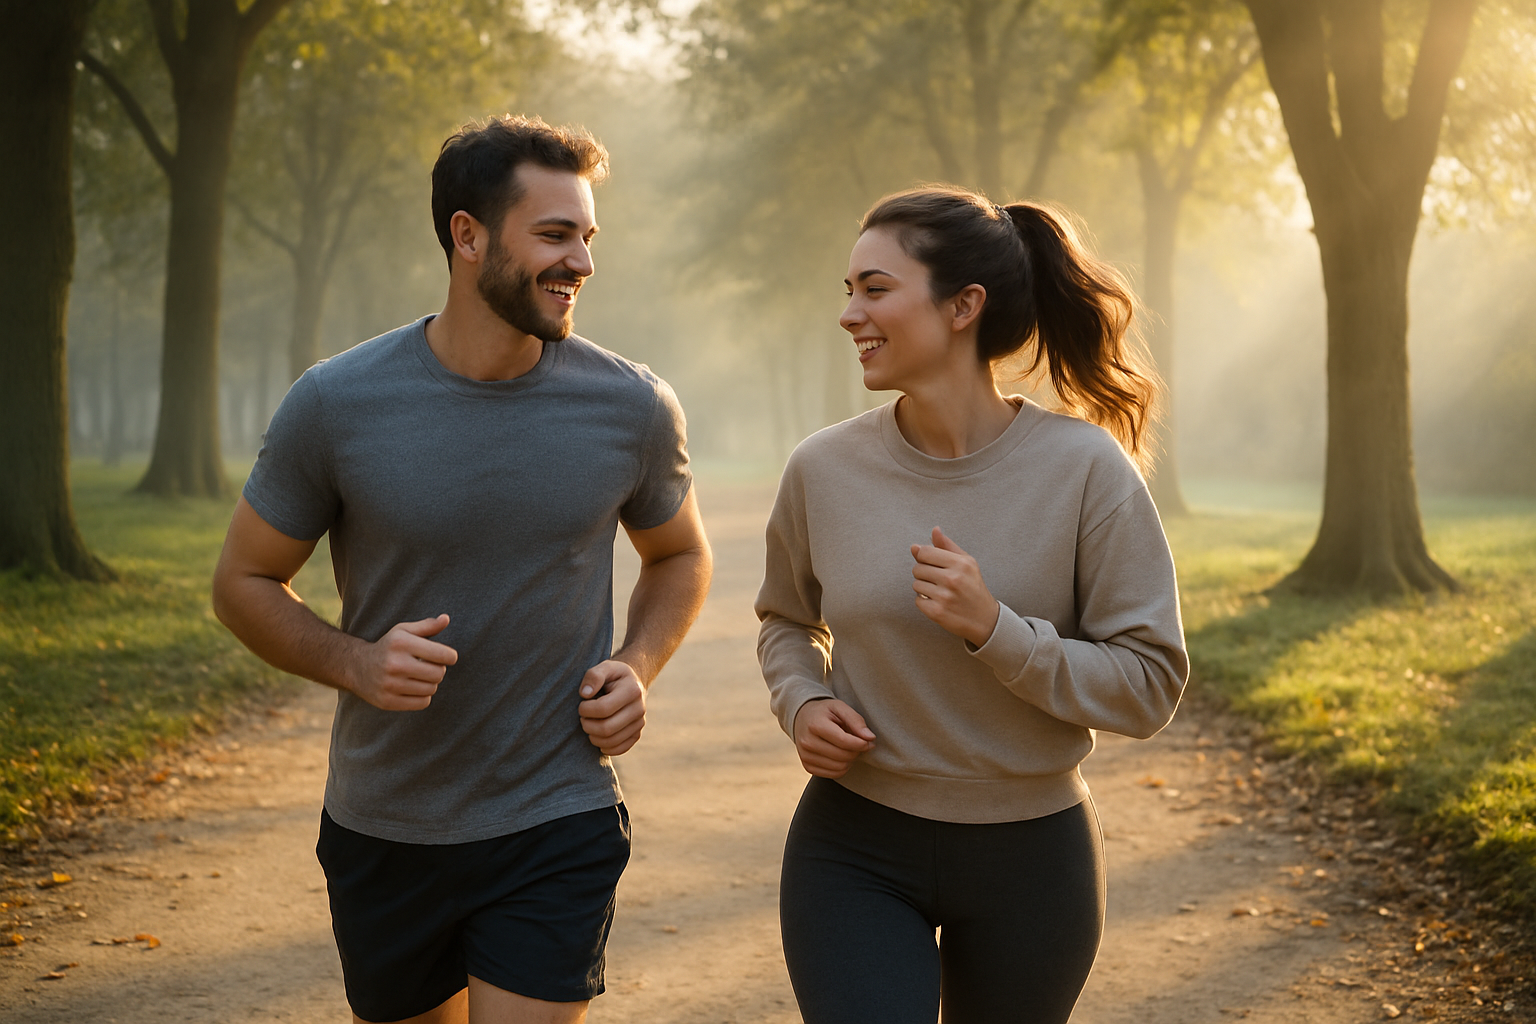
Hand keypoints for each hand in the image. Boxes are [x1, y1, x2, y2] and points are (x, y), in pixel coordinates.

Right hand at [350, 614, 457, 710]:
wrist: (356, 667)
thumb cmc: (388, 647)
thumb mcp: (403, 631)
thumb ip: (427, 626)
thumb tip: (446, 618)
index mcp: (401, 643)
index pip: (443, 655)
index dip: (450, 656)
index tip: (446, 656)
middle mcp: (395, 664)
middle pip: (439, 674)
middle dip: (438, 670)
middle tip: (429, 666)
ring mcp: (390, 685)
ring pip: (432, 689)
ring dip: (430, 683)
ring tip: (419, 676)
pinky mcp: (388, 701)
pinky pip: (423, 703)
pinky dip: (423, 696)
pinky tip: (413, 688)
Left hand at [578, 660, 646, 755]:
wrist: (632, 683)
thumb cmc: (613, 676)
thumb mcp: (605, 667)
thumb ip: (594, 675)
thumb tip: (585, 694)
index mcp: (632, 690)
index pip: (603, 708)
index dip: (586, 710)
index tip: (581, 704)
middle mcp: (639, 708)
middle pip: (607, 728)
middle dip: (587, 726)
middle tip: (583, 718)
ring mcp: (640, 723)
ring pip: (612, 741)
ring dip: (593, 737)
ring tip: (589, 726)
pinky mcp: (637, 734)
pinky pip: (620, 749)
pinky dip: (606, 748)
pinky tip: (598, 738)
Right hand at [792, 698, 875, 778]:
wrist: (802, 718)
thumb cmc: (824, 712)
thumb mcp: (840, 707)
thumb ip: (856, 720)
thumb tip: (870, 738)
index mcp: (815, 725)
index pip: (844, 741)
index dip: (861, 743)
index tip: (870, 740)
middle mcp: (807, 742)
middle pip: (843, 756)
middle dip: (857, 751)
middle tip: (859, 743)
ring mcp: (805, 757)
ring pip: (840, 768)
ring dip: (850, 759)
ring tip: (849, 748)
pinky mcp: (807, 767)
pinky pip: (834, 775)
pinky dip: (843, 767)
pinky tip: (841, 755)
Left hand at [911, 527, 999, 646]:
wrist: (984, 619)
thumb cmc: (973, 587)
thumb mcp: (967, 563)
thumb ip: (948, 546)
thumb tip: (934, 530)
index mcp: (960, 564)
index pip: (924, 552)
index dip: (924, 557)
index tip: (933, 564)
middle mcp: (952, 579)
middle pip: (917, 568)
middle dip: (924, 574)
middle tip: (939, 581)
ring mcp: (944, 597)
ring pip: (916, 585)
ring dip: (924, 589)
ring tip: (940, 592)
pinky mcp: (937, 612)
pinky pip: (917, 601)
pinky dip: (925, 602)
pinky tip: (939, 603)